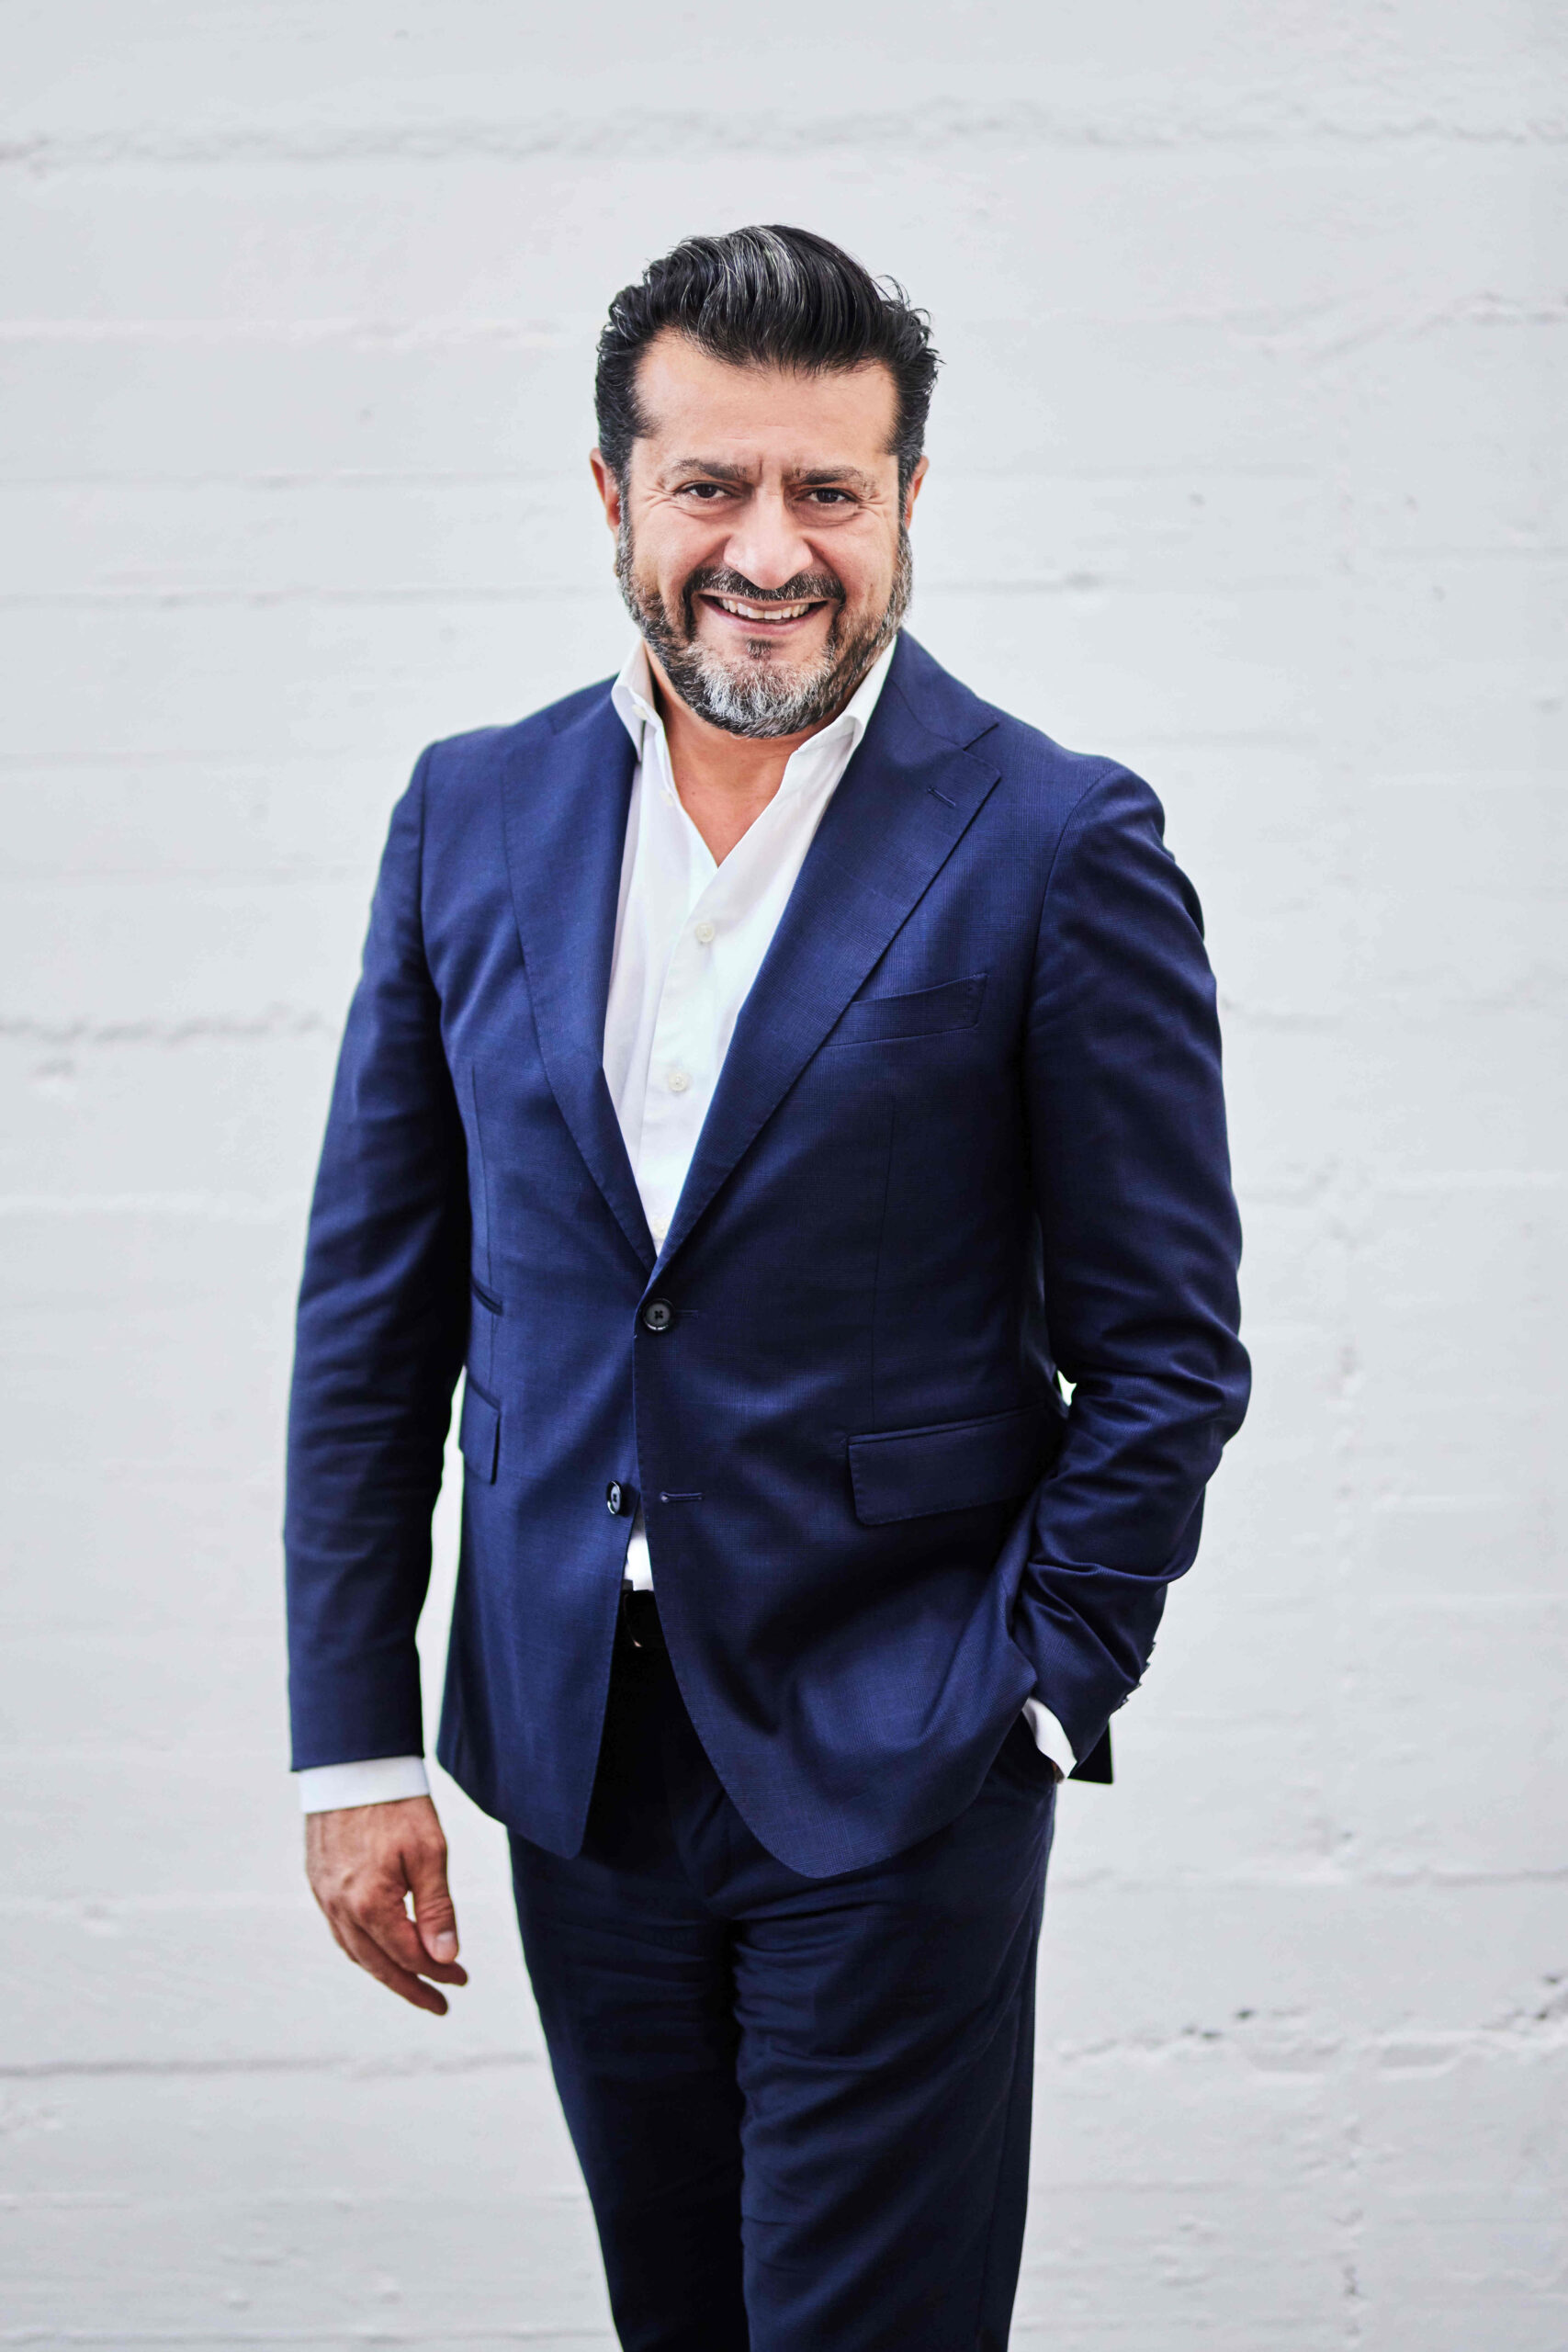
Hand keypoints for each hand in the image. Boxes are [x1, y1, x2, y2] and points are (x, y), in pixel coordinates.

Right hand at [305, 1795, 467, 2014]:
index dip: (437, 1972)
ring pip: (355, 1951)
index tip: (462, 1979)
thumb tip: (445, 1959)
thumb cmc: (397, 1803)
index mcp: (369, 1904)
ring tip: (413, 1982)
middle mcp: (339, 1907)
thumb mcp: (430, 1852)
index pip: (408, 1956)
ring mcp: (323, 1895)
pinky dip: (363, 1948)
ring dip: (385, 1971)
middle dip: (411, 1986)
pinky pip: (339, 1930)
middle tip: (439, 2002)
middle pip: (378, 1964)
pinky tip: (379, 1949)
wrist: (353, 1763)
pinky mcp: (317, 1881)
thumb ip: (437, 1910)